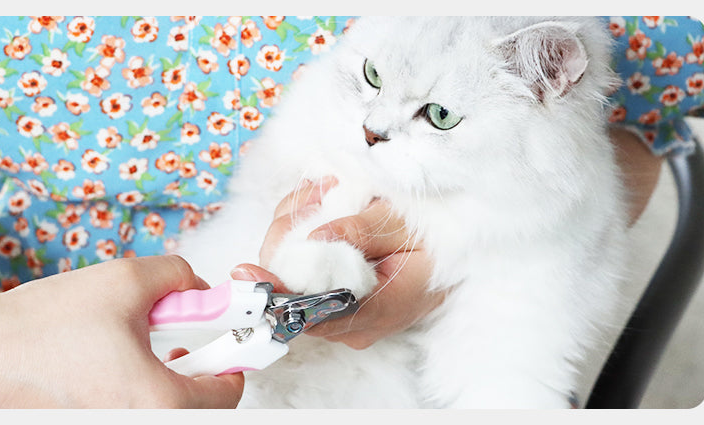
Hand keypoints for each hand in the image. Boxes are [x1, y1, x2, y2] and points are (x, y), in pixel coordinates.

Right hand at [0, 255, 243, 407]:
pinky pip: (137, 410)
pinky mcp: (93, 423)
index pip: (227, 395)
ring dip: (171, 381)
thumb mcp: (127, 280)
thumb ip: (180, 277)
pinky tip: (121, 363)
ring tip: (152, 350)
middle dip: (200, 372)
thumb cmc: (44, 325)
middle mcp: (140, 424)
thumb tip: (199, 289)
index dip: (233, 360)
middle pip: (200, 408)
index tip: (229, 344)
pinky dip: (142, 389)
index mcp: (158, 401)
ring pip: (168, 409)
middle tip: (186, 345)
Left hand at [237, 179, 445, 349]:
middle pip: (294, 291)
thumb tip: (316, 235)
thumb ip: (363, 231)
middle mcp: (354, 325)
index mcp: (377, 310)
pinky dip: (303, 241)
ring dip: (295, 233)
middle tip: (316, 191)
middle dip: (289, 238)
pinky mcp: (337, 306)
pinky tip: (323, 209)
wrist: (458, 257)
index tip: (246, 272)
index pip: (315, 310)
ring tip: (325, 192)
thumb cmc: (440, 240)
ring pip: (293, 281)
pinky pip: (303, 277)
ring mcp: (344, 319)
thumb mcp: (409, 225)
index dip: (276, 291)